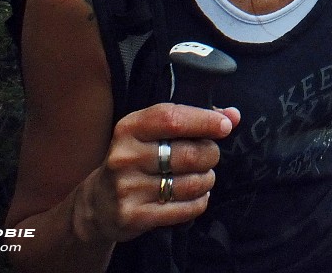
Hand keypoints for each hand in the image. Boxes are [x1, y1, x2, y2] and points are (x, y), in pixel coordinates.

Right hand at [73, 102, 239, 243]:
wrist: (98, 203)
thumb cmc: (137, 158)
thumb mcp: (155, 133)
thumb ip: (194, 120)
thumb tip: (234, 115)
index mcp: (129, 128)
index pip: (172, 119)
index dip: (204, 121)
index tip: (225, 126)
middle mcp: (125, 157)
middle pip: (188, 154)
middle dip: (210, 154)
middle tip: (209, 156)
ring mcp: (127, 188)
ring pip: (190, 183)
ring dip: (207, 179)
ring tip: (204, 176)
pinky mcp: (134, 216)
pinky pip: (185, 209)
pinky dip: (200, 201)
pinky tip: (197, 195)